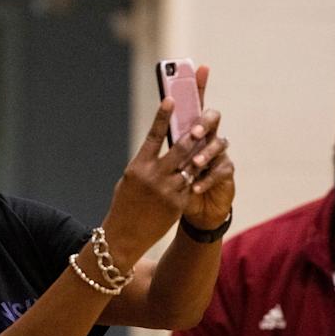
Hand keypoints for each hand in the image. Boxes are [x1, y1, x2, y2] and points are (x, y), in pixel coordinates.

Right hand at [103, 95, 233, 262]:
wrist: (124, 237)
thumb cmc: (124, 206)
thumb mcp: (129, 181)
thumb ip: (145, 164)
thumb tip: (159, 149)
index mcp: (138, 167)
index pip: (154, 136)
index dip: (163, 116)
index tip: (171, 99)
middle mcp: (153, 177)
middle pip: (180, 148)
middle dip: (193, 133)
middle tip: (203, 120)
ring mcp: (167, 191)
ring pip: (190, 165)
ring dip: (201, 153)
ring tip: (210, 141)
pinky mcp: (178, 204)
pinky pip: (191, 185)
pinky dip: (197, 175)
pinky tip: (204, 168)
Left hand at [177, 66, 234, 230]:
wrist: (193, 211)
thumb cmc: (174, 186)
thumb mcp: (163, 166)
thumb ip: (163, 146)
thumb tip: (155, 125)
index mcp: (190, 131)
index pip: (195, 105)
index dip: (199, 86)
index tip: (200, 68)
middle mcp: (207, 138)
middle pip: (211, 119)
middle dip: (203, 123)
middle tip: (194, 132)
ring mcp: (218, 154)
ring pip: (218, 144)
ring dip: (205, 153)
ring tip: (194, 164)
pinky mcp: (226, 173)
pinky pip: (221, 170)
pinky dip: (207, 179)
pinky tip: (196, 188)